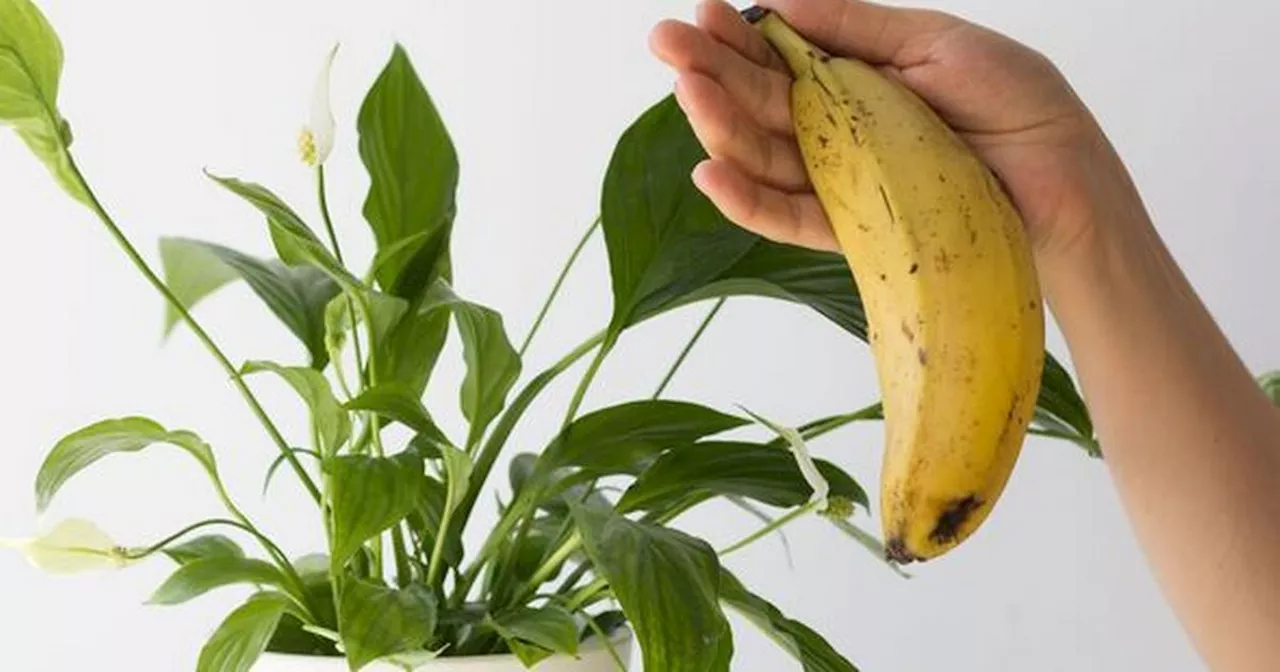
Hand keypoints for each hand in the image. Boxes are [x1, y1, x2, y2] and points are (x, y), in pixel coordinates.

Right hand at [649, 0, 1125, 260]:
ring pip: (765, 158)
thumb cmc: (1016, 104)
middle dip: (709, 72)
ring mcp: (842, 183)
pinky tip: (709, 173)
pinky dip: (749, 202)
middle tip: (665, 41)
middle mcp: (839, 132)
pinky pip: (792, 219)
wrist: (1066, 182)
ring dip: (719, 126)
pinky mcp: (853, 232)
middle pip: (760, 105)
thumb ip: (856, 27)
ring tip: (685, 90)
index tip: (701, 12)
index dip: (739, 36)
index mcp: (856, 80)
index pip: (781, 59)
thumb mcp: (936, 43)